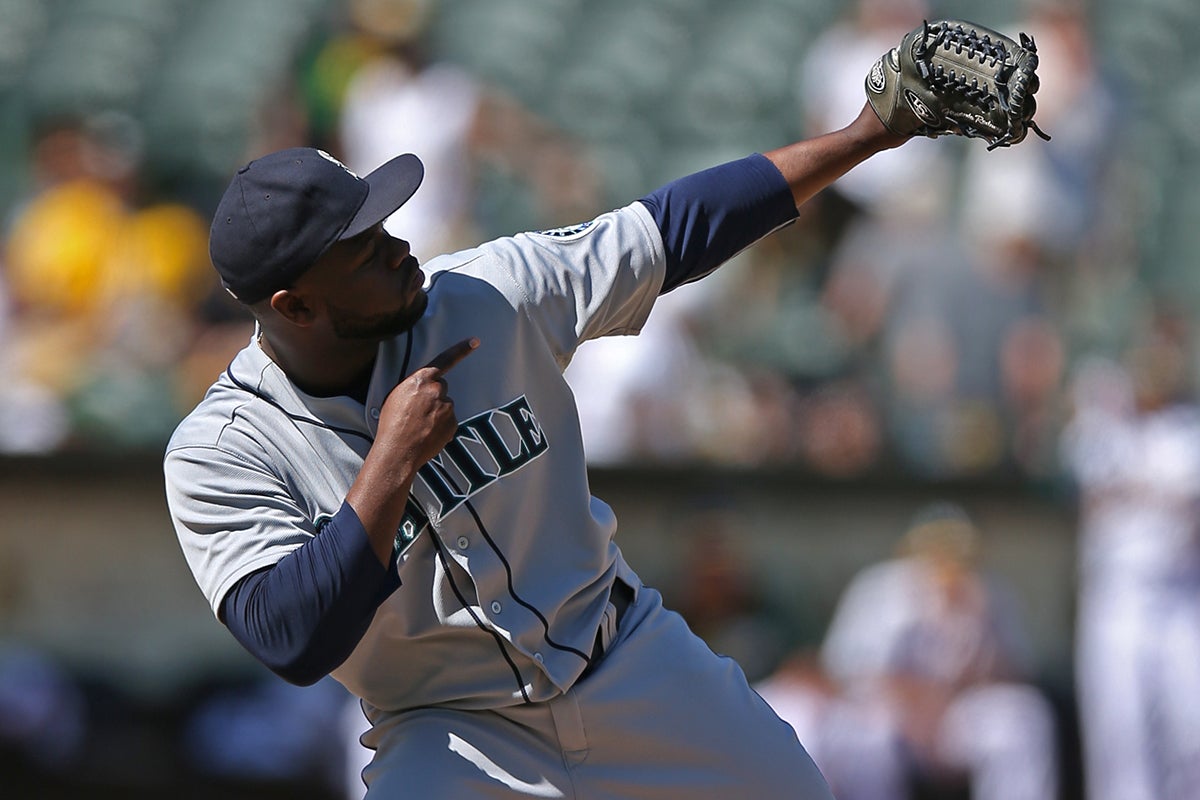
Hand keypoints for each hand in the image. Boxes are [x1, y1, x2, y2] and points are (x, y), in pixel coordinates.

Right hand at [375, 337, 479, 468]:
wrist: (398, 452)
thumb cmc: (391, 424)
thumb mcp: (396, 395)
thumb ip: (414, 386)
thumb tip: (424, 388)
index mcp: (420, 380)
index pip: (445, 360)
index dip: (461, 350)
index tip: (475, 341)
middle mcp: (437, 390)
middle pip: (442, 386)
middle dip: (434, 396)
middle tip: (418, 411)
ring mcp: (448, 407)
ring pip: (446, 405)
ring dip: (437, 413)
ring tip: (420, 425)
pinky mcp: (453, 423)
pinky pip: (450, 420)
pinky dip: (442, 426)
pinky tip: (428, 434)